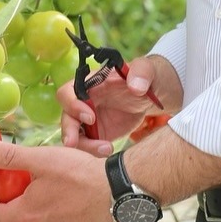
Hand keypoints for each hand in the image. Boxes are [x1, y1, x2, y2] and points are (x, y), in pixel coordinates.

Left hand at [0, 140, 110, 221]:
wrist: (119, 193)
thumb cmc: (82, 177)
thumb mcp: (42, 160)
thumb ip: (10, 157)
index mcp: (26, 214)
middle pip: (7, 221)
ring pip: (26, 219)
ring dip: (14, 209)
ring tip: (8, 196)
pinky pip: (42, 218)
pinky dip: (32, 209)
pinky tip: (38, 194)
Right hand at [58, 54, 181, 155]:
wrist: (154, 94)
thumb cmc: (146, 77)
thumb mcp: (147, 70)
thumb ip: (142, 72)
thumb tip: (136, 86)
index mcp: (91, 82)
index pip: (68, 92)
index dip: (73, 104)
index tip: (90, 117)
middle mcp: (84, 100)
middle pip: (66, 116)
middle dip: (68, 130)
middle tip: (74, 143)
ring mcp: (89, 119)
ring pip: (74, 134)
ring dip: (84, 145)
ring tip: (106, 149)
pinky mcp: (98, 133)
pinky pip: (87, 145)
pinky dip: (93, 151)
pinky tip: (109, 151)